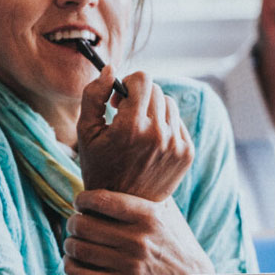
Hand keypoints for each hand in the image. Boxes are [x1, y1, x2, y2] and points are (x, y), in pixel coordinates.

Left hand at [63, 189, 214, 274]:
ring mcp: (131, 263)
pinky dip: (72, 267)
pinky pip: (82, 274)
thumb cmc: (173, 241)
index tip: (81, 203)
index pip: (99, 199)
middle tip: (76, 225)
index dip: (82, 199)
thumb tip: (120, 166)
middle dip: (73, 224)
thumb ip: (146, 193)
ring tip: (75, 244)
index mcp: (148, 215)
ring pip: (79, 249)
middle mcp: (139, 238)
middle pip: (83, 225)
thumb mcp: (166, 213)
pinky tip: (77, 262)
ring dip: (70, 245)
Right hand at [77, 66, 192, 200]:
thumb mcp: (86, 131)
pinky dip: (165, 126)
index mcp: (131, 127)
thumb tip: (110, 69)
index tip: (119, 99)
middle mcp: (158, 134)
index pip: (143, 80)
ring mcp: (176, 145)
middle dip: (140, 96)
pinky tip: (151, 143)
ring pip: (169, 105)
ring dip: (154, 110)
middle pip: (156, 90)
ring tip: (138, 129)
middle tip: (125, 113)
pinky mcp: (188, 153)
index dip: (129, 83)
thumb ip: (94, 95)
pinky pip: (179, 123)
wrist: (124, 205)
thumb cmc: (100, 165)